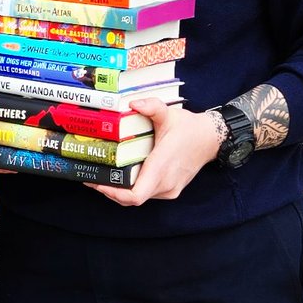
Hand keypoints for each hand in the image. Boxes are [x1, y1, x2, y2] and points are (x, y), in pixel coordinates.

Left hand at [88, 99, 220, 207]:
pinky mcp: (171, 190)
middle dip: (110, 190)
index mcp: (161, 167)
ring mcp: (169, 190)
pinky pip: (147, 194)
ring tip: (103, 176)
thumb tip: (133, 103)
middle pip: (131, 199)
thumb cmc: (189, 127)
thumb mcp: (169, 114)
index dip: (113, 194)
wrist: (211, 139)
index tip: (98, 183)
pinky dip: (132, 189)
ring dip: (120, 191)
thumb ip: (151, 106)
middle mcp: (165, 184)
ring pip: (138, 198)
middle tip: (92, 178)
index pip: (135, 195)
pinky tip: (122, 177)